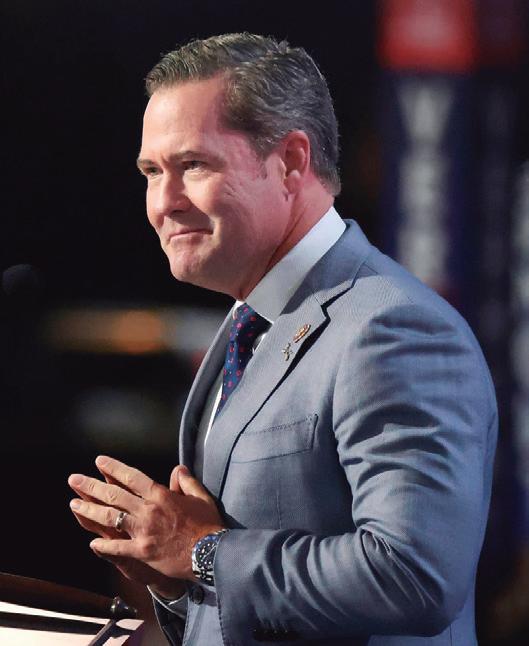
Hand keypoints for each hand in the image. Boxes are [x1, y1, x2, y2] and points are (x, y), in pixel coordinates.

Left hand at [68, 456, 224, 592]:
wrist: (210, 553)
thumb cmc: (207, 524)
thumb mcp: (201, 497)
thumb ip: (187, 482)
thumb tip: (178, 469)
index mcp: (161, 495)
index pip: (132, 476)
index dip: (113, 467)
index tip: (99, 461)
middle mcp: (148, 510)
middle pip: (114, 494)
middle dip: (91, 486)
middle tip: (74, 479)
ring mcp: (143, 531)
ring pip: (110, 517)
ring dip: (90, 510)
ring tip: (74, 504)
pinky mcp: (142, 551)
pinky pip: (117, 548)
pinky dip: (103, 546)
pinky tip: (91, 543)